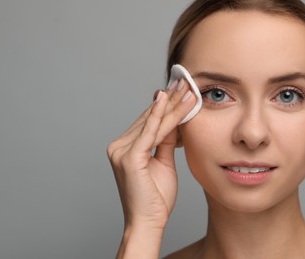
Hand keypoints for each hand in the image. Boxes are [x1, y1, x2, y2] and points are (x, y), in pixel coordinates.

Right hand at [107, 79, 195, 229]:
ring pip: (152, 122)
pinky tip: (168, 99)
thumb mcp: (163, 163)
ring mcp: (121, 151)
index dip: (165, 106)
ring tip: (186, 88)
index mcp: (125, 148)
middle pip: (150, 118)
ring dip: (171, 104)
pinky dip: (161, 115)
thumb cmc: (155, 198)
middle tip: (186, 82)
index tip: (181, 91)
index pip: (149, 122)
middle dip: (170, 100)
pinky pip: (150, 132)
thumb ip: (166, 142)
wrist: (147, 222)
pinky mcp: (129, 157)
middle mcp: (119, 146)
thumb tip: (175, 123)